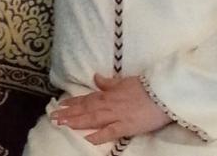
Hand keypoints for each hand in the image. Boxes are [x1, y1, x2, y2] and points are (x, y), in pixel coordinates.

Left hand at [50, 74, 170, 144]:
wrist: (164, 93)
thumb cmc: (146, 87)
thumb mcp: (124, 80)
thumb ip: (109, 82)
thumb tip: (96, 77)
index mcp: (108, 93)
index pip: (86, 98)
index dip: (72, 102)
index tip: (59, 105)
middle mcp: (108, 104)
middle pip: (84, 109)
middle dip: (68, 113)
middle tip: (53, 117)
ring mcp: (116, 115)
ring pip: (91, 119)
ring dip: (76, 121)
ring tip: (61, 124)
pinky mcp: (126, 126)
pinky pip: (109, 132)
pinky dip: (98, 135)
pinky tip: (86, 139)